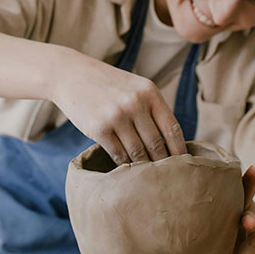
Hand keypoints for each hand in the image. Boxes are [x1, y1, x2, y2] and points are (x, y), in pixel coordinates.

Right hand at [51, 52, 185, 164]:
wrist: (71, 75)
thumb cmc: (106, 84)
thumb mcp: (134, 87)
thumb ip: (151, 109)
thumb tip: (171, 143)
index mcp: (149, 92)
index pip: (172, 129)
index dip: (180, 151)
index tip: (183, 165)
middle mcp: (135, 103)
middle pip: (156, 144)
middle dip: (163, 163)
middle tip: (167, 177)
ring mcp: (117, 116)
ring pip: (138, 152)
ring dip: (144, 167)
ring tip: (148, 178)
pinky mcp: (99, 129)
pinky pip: (118, 154)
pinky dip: (125, 165)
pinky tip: (127, 170)